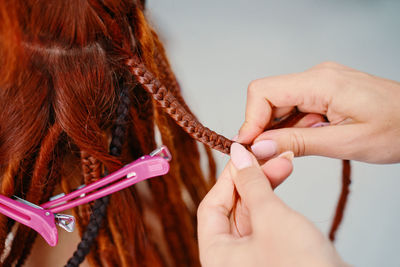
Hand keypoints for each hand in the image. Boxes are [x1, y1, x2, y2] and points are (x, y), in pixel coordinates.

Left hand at [197, 143, 346, 266]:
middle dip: (252, 179)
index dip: (227, 178)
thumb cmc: (302, 266)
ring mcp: (252, 258)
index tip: (243, 154)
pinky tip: (283, 184)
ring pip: (251, 214)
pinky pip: (265, 223)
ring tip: (284, 163)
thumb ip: (252, 184)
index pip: (211, 207)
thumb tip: (238, 156)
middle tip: (272, 158)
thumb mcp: (271, 217)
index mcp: (216, 254)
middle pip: (232, 208)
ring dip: (265, 187)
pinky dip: (273, 203)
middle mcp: (230, 258)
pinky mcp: (272, 256)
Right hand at [237, 62, 399, 162]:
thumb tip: (260, 146)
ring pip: (280, 105)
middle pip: (268, 98)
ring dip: (280, 130)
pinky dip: (293, 127)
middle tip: (269, 156)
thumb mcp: (346, 143)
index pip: (263, 92)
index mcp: (320, 82)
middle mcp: (316, 76)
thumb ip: (299, 143)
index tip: (249, 147)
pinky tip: (309, 139)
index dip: (250, 120)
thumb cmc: (398, 128)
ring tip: (298, 150)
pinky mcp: (324, 91)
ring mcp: (320, 82)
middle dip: (263, 128)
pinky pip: (296, 107)